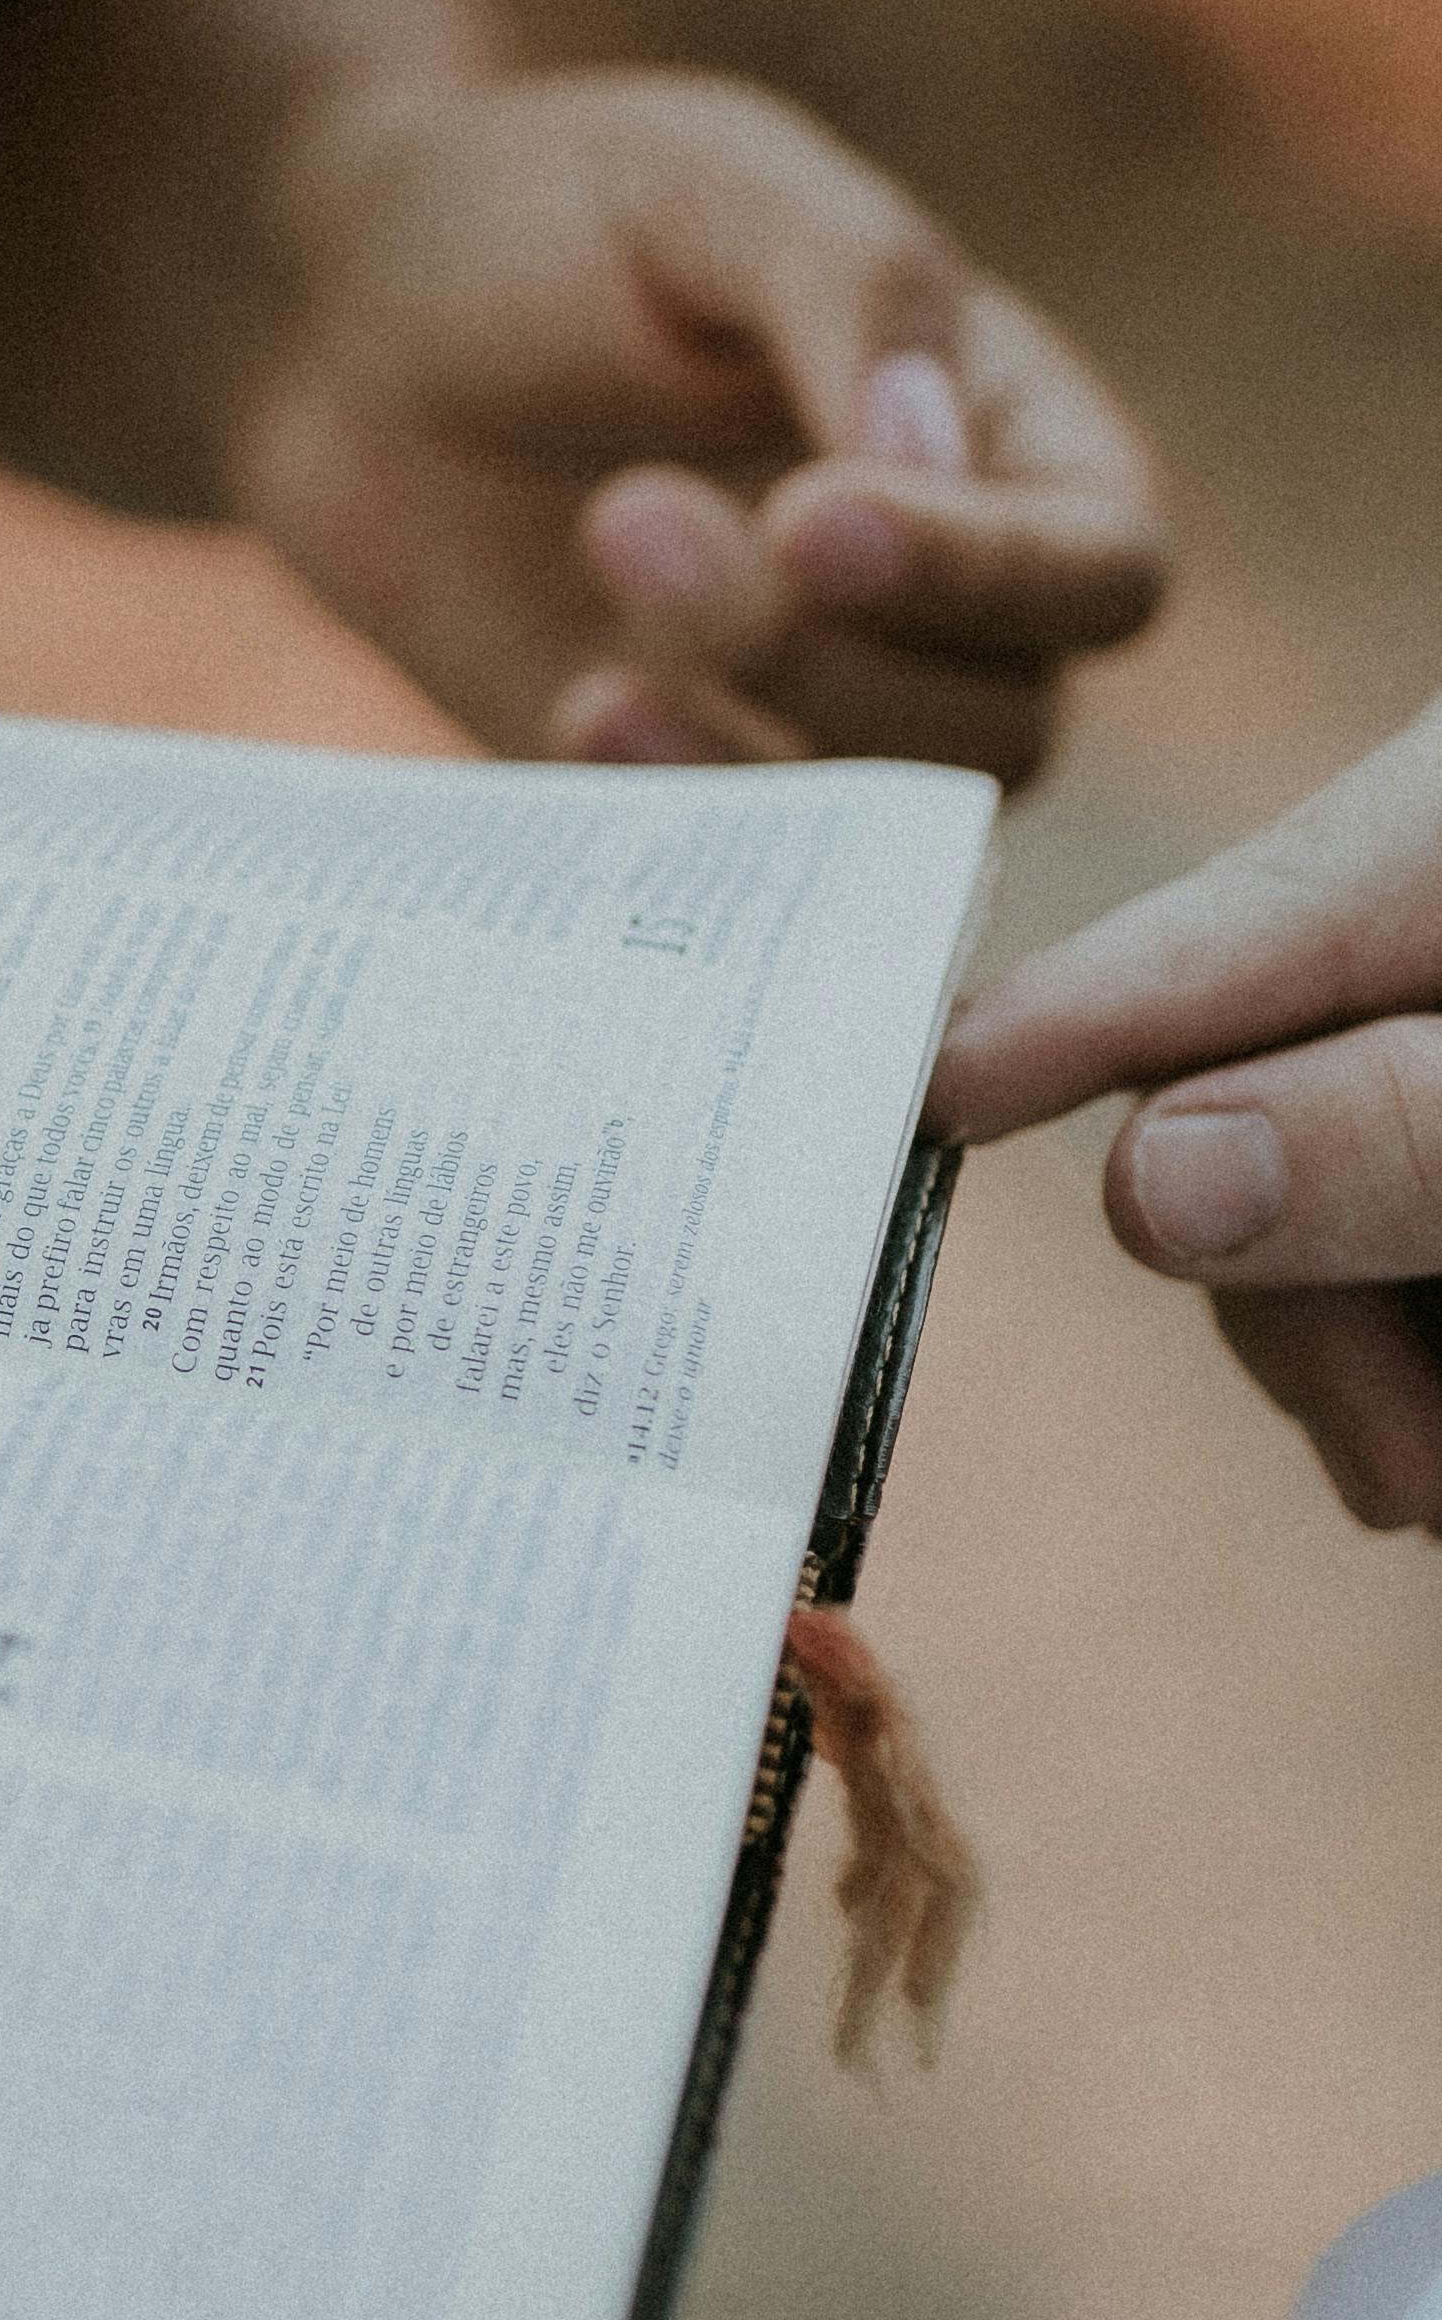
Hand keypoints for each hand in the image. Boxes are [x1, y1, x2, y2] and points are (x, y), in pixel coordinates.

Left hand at [229, 66, 1166, 776]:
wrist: (343, 319)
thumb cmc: (559, 216)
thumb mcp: (715, 187)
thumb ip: (856, 289)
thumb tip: (935, 450)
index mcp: (1011, 445)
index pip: (1097, 572)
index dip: (985, 576)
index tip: (811, 515)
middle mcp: (947, 610)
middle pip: (998, 731)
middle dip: (824, 655)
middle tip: (628, 512)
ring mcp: (811, 719)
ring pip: (875, 832)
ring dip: (743, 734)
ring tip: (595, 570)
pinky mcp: (672, 791)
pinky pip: (722, 875)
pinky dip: (666, 814)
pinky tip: (577, 708)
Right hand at [935, 699, 1441, 1531]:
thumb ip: (1405, 1131)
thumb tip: (1142, 1186)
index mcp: (1432, 834)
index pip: (1211, 943)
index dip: (1063, 1033)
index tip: (928, 1092)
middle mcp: (1419, 902)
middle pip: (1271, 1106)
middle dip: (1314, 1306)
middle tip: (1409, 1485)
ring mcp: (1432, 1004)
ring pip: (1341, 1184)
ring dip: (1384, 1349)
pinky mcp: (1435, 1108)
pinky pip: (1401, 1213)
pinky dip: (1420, 1319)